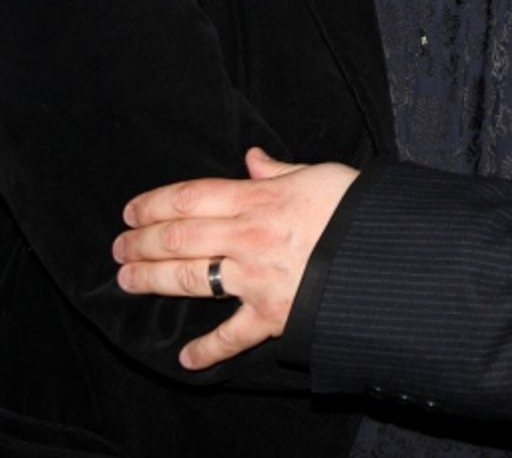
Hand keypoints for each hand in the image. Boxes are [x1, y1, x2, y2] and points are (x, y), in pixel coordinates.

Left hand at [112, 147, 357, 369]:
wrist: (387, 250)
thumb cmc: (357, 206)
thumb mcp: (321, 173)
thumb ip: (279, 170)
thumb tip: (252, 158)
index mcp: (260, 199)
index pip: (191, 197)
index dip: (155, 203)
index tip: (131, 210)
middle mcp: (249, 237)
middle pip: (180, 237)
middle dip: (142, 242)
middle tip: (119, 246)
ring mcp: (257, 278)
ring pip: (192, 279)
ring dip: (153, 281)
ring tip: (128, 280)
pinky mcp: (273, 314)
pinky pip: (232, 336)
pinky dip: (207, 350)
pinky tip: (186, 358)